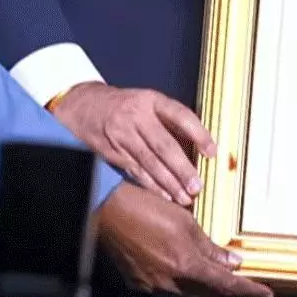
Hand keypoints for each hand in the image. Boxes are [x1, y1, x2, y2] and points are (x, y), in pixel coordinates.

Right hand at [52, 83, 213, 205]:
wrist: (84, 107)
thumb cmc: (124, 105)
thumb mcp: (147, 101)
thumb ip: (170, 120)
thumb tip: (199, 143)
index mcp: (151, 100)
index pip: (179, 115)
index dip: (198, 133)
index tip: (212, 152)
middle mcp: (136, 117)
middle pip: (163, 145)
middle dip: (182, 168)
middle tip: (197, 186)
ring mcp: (123, 135)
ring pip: (150, 163)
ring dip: (169, 183)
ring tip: (186, 196)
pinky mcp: (113, 152)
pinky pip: (136, 171)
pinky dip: (152, 185)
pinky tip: (165, 195)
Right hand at [96, 183, 272, 296]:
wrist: (108, 209)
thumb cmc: (147, 206)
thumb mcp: (185, 221)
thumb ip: (208, 246)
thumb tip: (231, 261)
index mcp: (187, 265)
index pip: (227, 285)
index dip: (248, 290)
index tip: (265, 294)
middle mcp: (171, 282)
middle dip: (219, 289)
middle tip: (225, 271)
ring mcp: (152, 284)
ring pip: (184, 293)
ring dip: (195, 282)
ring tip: (193, 260)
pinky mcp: (137, 282)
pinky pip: (162, 286)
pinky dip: (172, 276)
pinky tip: (166, 257)